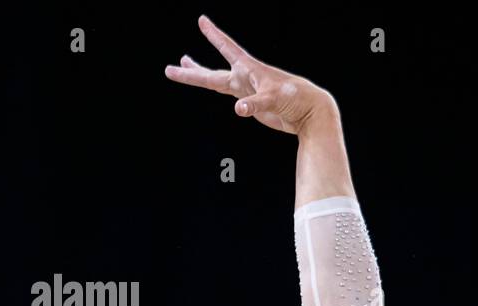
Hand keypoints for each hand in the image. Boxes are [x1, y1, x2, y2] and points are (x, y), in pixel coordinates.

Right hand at [164, 15, 336, 134]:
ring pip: (217, 82)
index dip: (214, 36)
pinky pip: (230, 96)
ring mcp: (247, 90)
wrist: (309, 112)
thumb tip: (237, 109)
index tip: (202, 20)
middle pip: (212, 74)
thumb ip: (255, 103)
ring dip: (199, 75)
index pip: (228, 48)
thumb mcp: (274, 100)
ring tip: (182, 64)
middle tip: (168, 68)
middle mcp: (245, 78)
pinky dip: (220, 92)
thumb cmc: (295, 99)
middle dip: (191, 71)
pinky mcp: (252, 104)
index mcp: (250, 70)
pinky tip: (213, 89)